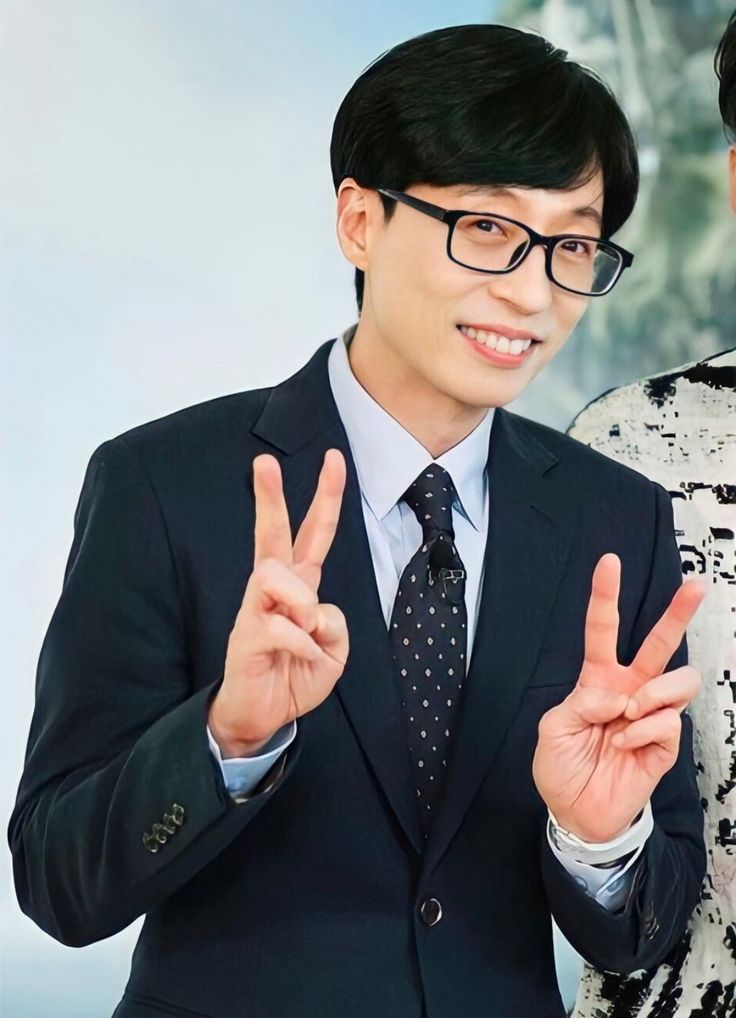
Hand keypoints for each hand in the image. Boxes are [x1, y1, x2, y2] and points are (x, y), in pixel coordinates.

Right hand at [209, 449, 348, 757]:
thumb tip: (316, 609)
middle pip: (272, 534)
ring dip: (301, 602)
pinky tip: (298, 658)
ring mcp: (256, 611)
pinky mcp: (246, 636)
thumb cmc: (294, 677)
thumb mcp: (334, 651)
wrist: (262, 717)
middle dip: (270, 496)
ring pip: (274, 574)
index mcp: (299, 587)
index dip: (326, 498)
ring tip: (306, 631)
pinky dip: (300, 644)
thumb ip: (336, 624)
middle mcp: (274, 592)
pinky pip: (280, 626)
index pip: (313, 535)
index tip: (332, 459)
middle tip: (262, 461)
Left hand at [532, 553, 704, 842]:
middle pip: (659, 644)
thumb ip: (580, 703)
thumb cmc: (562, 766)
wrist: (575, 812)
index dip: (605, 596)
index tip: (609, 561)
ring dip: (652, 693)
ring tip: (627, 716)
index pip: (604, 630)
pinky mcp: (665, 743)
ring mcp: (650, 715)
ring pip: (677, 680)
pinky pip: (666, 721)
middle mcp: (629, 690)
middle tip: (697, 584)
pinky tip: (623, 745)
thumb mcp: (553, 727)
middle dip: (678, 613)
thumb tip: (618, 696)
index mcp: (598, 678)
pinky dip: (641, 731)